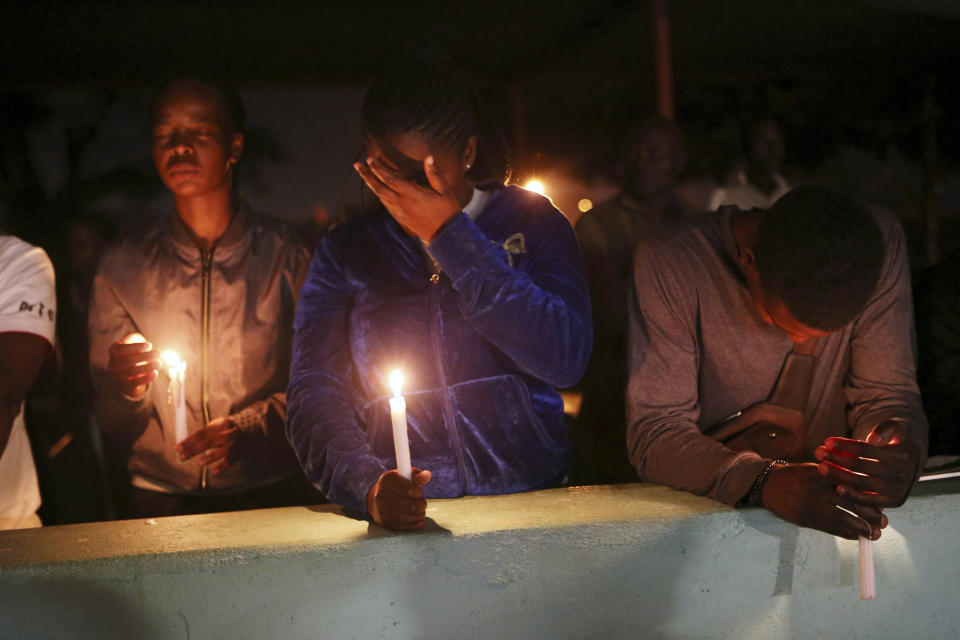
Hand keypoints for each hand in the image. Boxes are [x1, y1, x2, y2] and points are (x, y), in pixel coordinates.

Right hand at [108, 333, 159, 398]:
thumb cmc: (134, 352)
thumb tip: (127, 337)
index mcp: (113, 351)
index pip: (121, 349)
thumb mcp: (135, 342)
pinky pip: (135, 383)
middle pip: (128, 360)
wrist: (131, 373)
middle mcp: (113, 364)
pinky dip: (146, 378)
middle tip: (158, 353)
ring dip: (147, 367)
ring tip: (159, 363)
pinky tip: (155, 373)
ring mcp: (118, 376)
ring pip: (131, 372)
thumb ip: (133, 337)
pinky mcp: (126, 386)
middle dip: (145, 357)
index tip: (149, 345)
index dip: (135, 347)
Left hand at [176, 417, 239, 474]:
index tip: (178, 449)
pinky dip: (222, 466)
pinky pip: (230, 461)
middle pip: (209, 442)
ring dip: (211, 456)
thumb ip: (204, 433)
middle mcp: (227, 434)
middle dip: (194, 450)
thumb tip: (185, 445)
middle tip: (182, 458)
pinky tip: (213, 471)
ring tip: (200, 462)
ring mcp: (234, 444)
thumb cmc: (225, 428)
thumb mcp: (216, 425)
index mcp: (219, 425)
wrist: (248, 428)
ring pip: (222, 451)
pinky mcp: (237, 453)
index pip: (201, 433)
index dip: (189, 441)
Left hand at [354, 155, 460, 241]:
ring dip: (371, 184)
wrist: (446, 236)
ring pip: (380, 196)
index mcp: (413, 195)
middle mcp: (403, 204)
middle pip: (380, 188)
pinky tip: (377, 189)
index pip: (391, 180)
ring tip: (364, 174)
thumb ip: (435, 175)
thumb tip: (429, 158)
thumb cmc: (447, 212)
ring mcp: (400, 212)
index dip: (379, 169)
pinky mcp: (400, 218)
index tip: (370, 159)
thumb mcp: (445, 192)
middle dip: (367, 176)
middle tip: (357, 165)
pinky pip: (386, 204)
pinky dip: (379, 195)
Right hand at [366, 468, 432, 530]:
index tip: (418, 491)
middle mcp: (382, 496)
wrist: (377, 502)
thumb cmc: (396, 486)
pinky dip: (417, 523)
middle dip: (421, 504)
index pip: (410, 490)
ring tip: (420, 509)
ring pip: (411, 517)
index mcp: (387, 480)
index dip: (418, 492)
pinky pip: (408, 527)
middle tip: (421, 502)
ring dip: (420, 513)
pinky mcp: (387, 524)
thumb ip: (417, 476)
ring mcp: (383, 512)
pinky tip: (417, 517)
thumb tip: (428, 475)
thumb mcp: (404, 476)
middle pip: (411, 506)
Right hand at [761, 462, 886, 539]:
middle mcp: (819, 489)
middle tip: (884, 522)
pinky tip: (856, 536)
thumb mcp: (816, 469)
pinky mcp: (806, 518)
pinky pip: (831, 529)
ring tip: (874, 534)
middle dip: (871, 515)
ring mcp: (812, 505)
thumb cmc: (795, 476)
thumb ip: (836, 477)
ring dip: (862, 528)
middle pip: (853, 503)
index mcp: (824, 474)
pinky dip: (847, 534)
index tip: (882, 505)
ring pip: (844, 519)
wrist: (767, 483)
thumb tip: (863, 491)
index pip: (853, 486)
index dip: (870, 497)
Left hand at [815, 421, 919, 508]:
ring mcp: (898, 490)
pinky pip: (869, 500)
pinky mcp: (894, 502)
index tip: (827, 441)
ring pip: (861, 483)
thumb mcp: (894, 428)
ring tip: (821, 468)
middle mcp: (901, 474)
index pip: (866, 450)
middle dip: (836, 459)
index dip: (846, 445)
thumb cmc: (895, 439)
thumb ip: (884, 429)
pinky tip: (836, 487)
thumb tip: (872, 440)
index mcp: (902, 454)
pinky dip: (853, 495)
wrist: (912, 459)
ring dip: (838, 476)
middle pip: (860, 466)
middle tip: (818, 453)